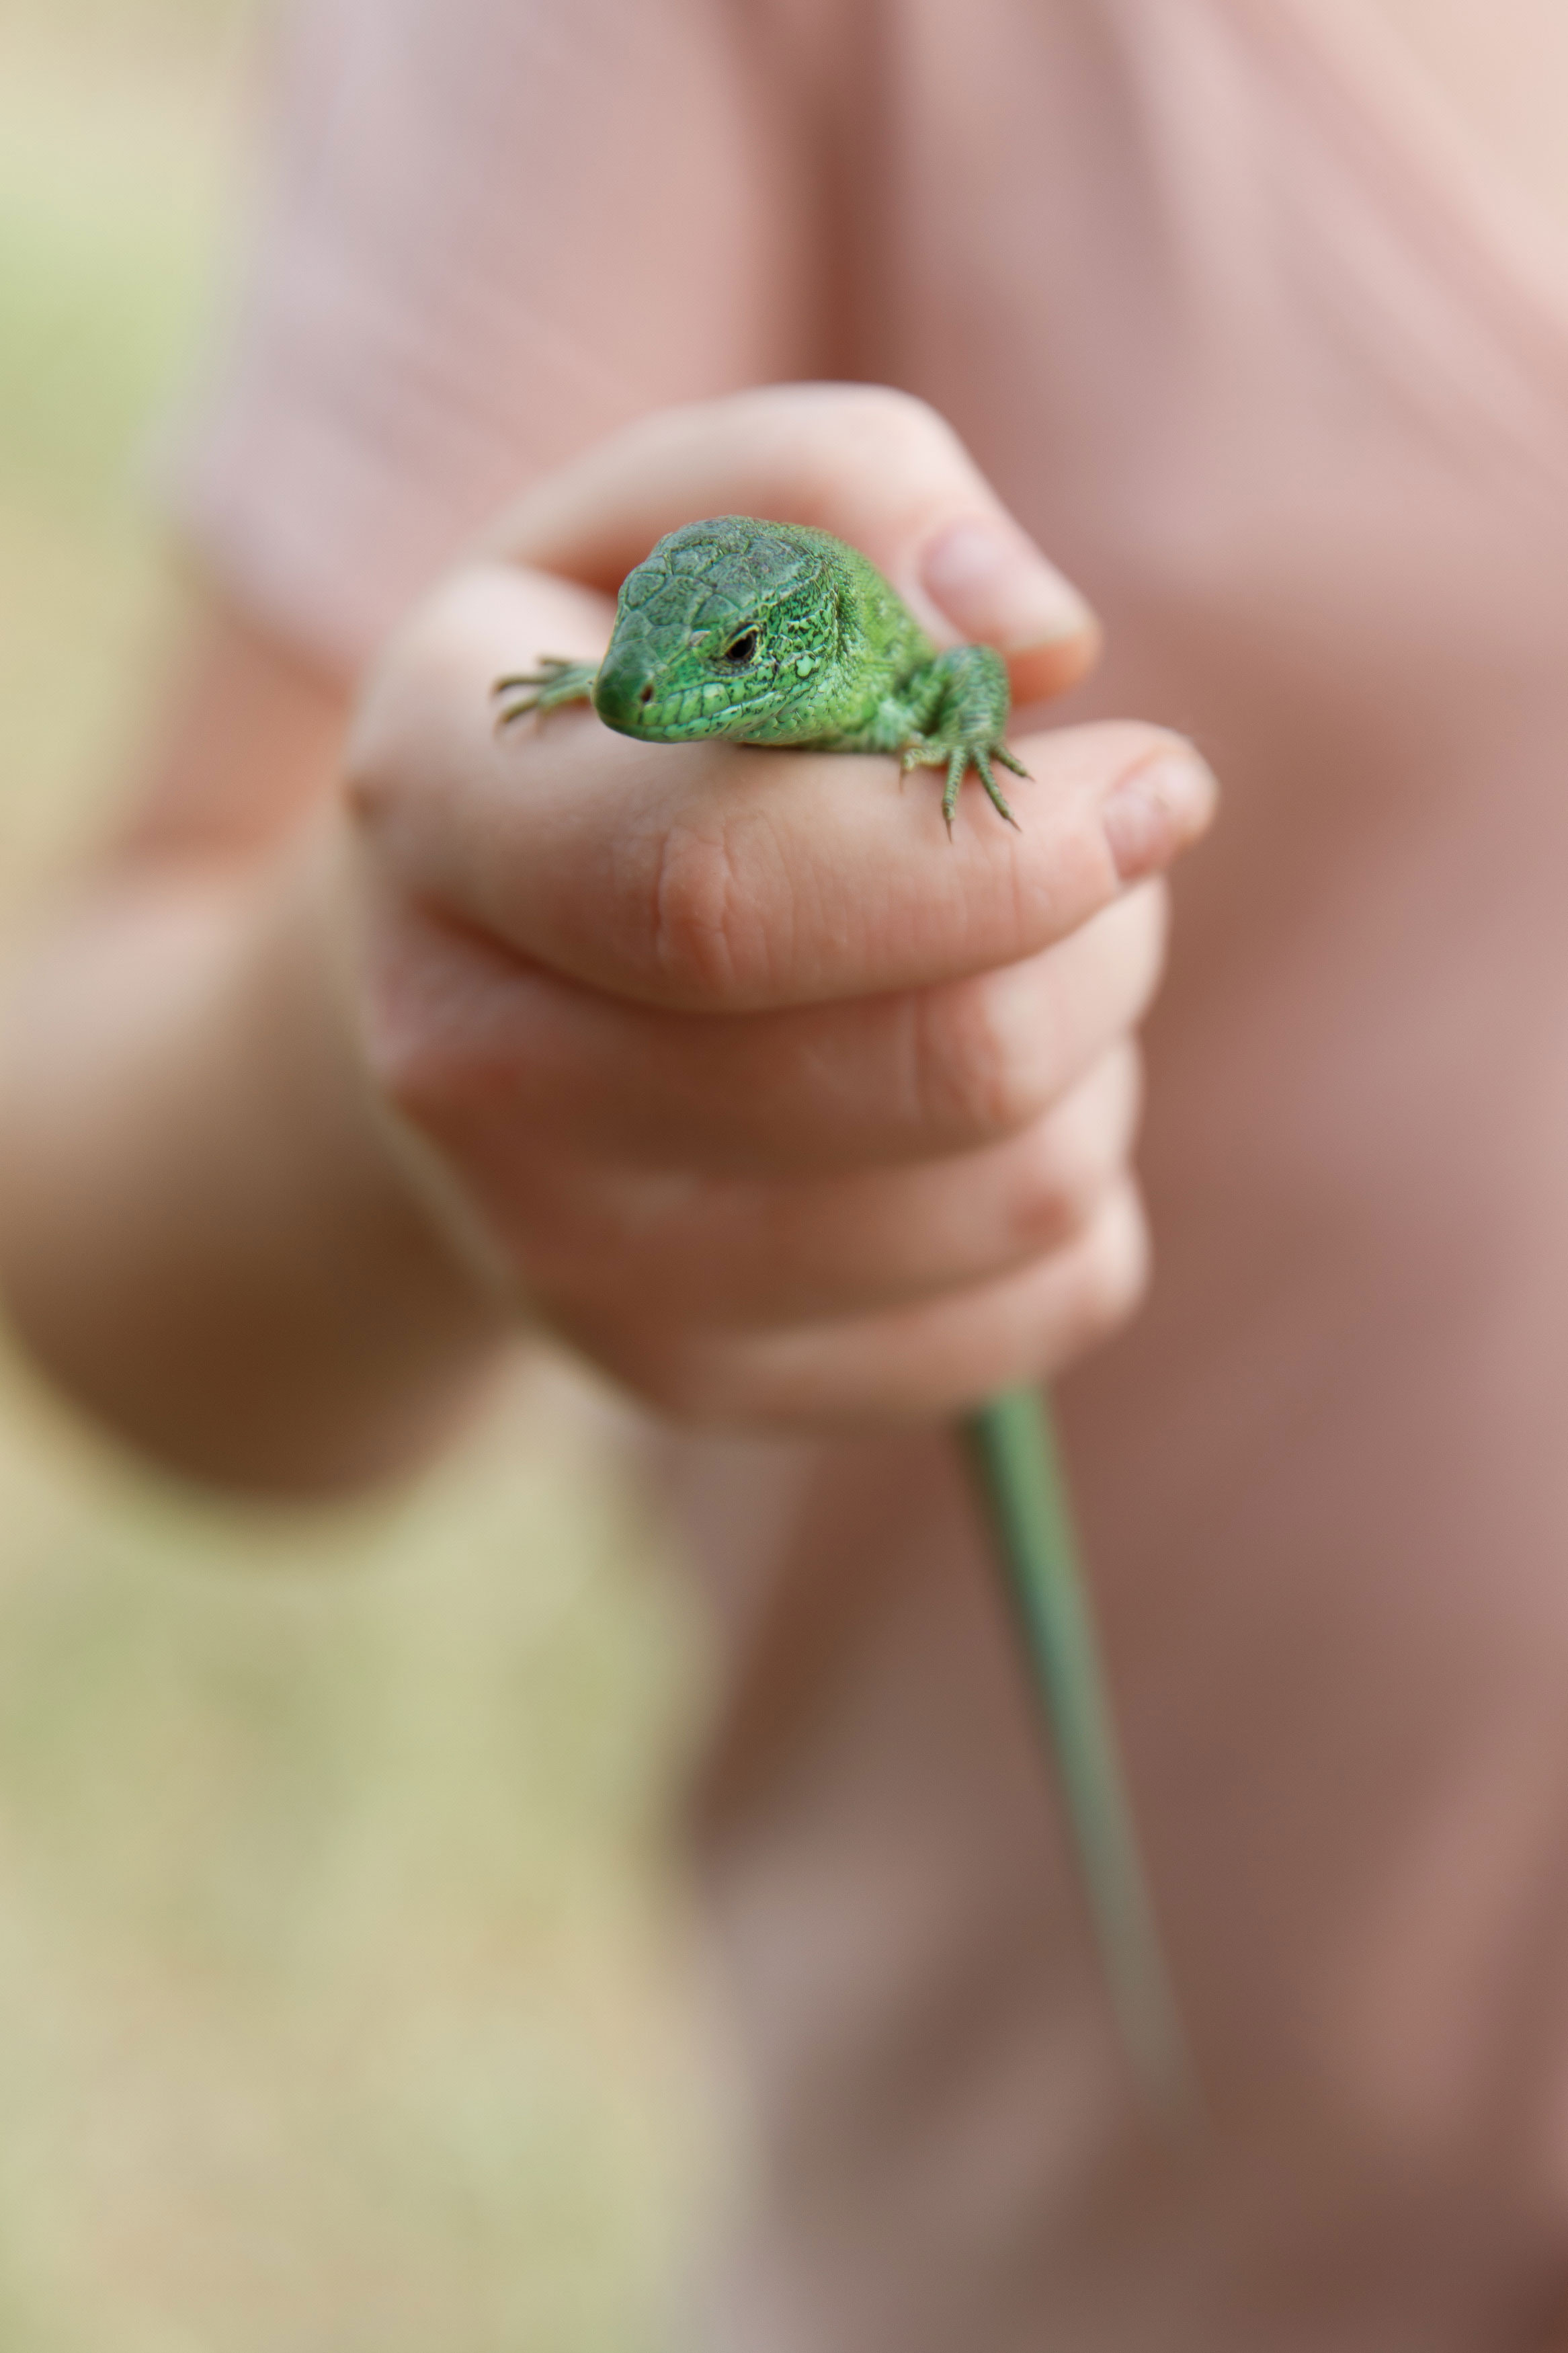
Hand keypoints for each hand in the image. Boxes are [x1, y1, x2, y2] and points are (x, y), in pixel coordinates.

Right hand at [344, 385, 1215, 1424]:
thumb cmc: (614, 721)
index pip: (733, 891)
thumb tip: (1035, 645)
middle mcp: (466, 1070)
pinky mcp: (692, 1382)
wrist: (464, 978)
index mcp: (441, 808)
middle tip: (1095, 848)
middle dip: (1098, 936)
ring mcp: (570, 1267)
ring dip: (1094, 1049)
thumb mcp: (681, 528)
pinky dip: (1078, 1197)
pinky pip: (1043, 1307)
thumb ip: (850, 498)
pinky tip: (972, 1110)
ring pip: (1018, 1191)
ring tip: (1002, 967)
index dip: (993, 851)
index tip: (1155, 781)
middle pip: (932, 1063)